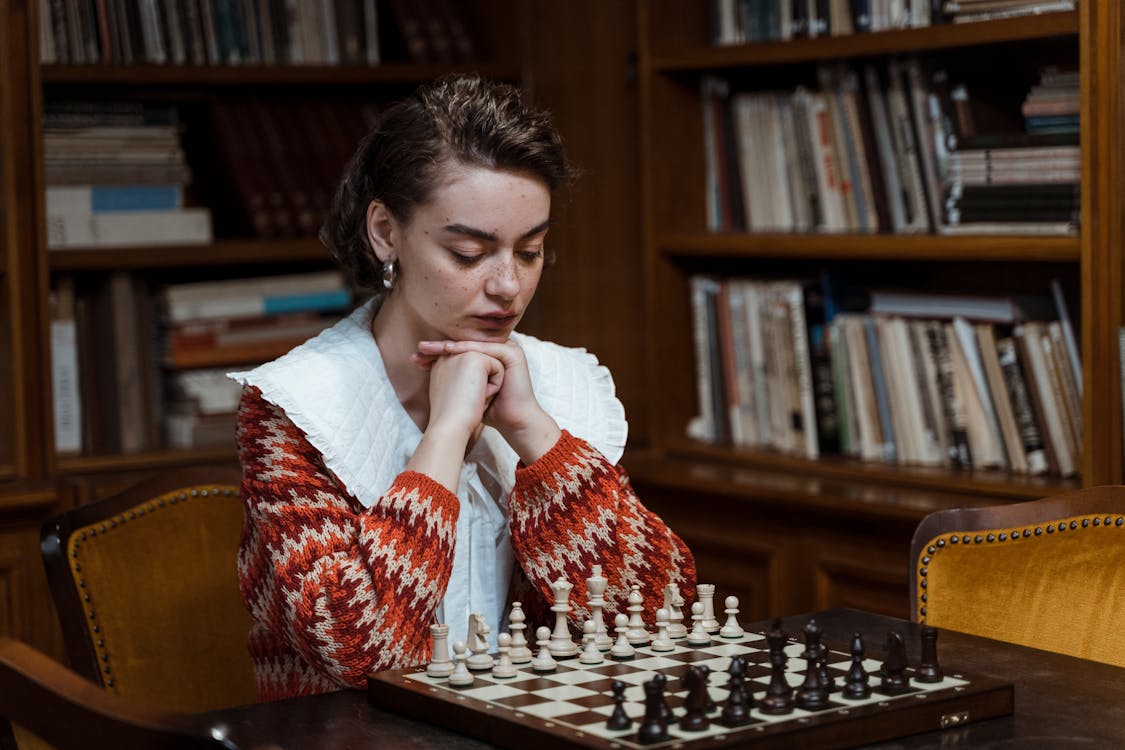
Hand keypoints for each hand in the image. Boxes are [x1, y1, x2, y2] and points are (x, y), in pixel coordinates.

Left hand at [415, 340, 560, 463]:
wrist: (511, 421)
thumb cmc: (488, 410)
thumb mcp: (466, 390)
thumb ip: (454, 375)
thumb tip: (429, 367)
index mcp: (491, 356)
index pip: (462, 349)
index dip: (440, 351)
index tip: (417, 356)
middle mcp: (499, 350)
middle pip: (466, 344)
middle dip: (441, 346)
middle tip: (419, 348)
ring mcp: (508, 350)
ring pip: (474, 344)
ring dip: (451, 345)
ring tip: (431, 348)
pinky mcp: (513, 354)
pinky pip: (486, 348)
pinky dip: (468, 349)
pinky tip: (450, 350)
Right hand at [418, 346, 504, 439]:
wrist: (450, 427)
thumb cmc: (453, 417)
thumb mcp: (454, 392)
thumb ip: (460, 378)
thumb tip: (477, 375)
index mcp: (441, 363)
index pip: (471, 368)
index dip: (474, 386)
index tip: (462, 400)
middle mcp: (449, 354)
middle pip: (483, 366)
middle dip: (482, 385)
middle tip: (466, 401)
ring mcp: (461, 353)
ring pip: (492, 366)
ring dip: (488, 386)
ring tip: (472, 398)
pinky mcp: (475, 357)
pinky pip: (498, 368)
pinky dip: (495, 386)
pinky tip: (480, 396)